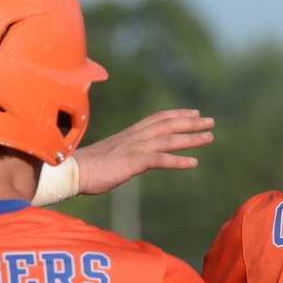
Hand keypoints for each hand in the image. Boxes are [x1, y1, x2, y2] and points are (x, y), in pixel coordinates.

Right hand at [73, 109, 214, 195]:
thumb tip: (126, 159)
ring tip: (210, 137)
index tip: (193, 112)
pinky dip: (178, 161)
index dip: (177, 114)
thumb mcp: (109, 155)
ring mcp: (134, 148)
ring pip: (169, 139)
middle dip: (191, 122)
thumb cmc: (87, 166)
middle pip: (168, 125)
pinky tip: (194, 163)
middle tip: (210, 121)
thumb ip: (122, 154)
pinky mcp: (133, 162)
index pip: (158, 118)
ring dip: (191, 138)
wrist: (72, 170)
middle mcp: (135, 137)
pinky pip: (161, 160)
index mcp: (129, 134)